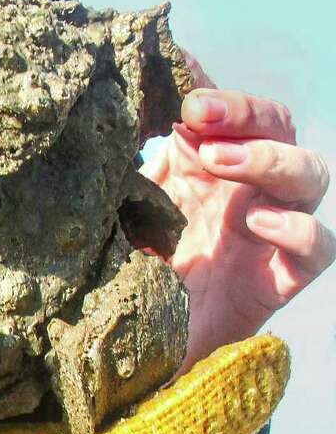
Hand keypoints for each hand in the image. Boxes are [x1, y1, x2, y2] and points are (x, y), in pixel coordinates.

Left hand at [141, 69, 333, 368]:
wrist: (128, 348)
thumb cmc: (122, 263)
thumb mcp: (117, 200)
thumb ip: (123, 152)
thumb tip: (118, 90)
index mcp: (205, 162)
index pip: (233, 108)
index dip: (216, 91)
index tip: (178, 85)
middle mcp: (244, 188)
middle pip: (279, 126)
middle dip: (244, 111)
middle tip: (196, 113)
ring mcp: (267, 231)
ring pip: (310, 175)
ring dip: (269, 157)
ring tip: (217, 160)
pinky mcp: (277, 280)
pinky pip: (318, 248)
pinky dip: (298, 229)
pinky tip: (256, 224)